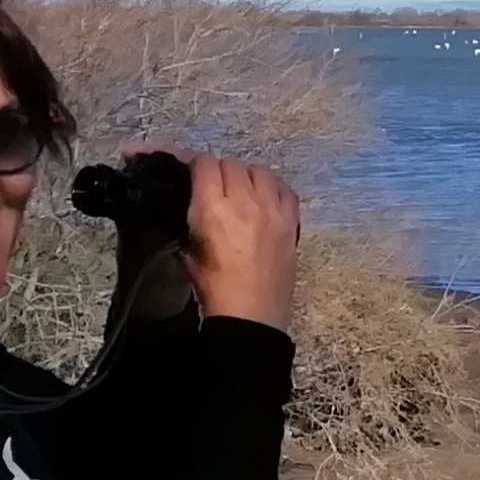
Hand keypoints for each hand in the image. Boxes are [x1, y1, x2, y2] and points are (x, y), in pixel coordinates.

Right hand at [183, 155, 299, 330]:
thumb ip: (191, 219)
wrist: (250, 316)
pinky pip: (284, 189)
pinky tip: (265, 200)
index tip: (191, 174)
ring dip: (246, 176)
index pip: (204, 163)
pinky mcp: (292, 222)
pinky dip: (273, 188)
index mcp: (213, 208)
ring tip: (240, 191)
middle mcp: (245, 201)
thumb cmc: (214, 289)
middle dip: (219, 171)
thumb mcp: (188, 251)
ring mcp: (273, 210)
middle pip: (231, 164)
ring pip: (259, 170)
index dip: (195, 165)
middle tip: (214, 188)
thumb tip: (193, 203)